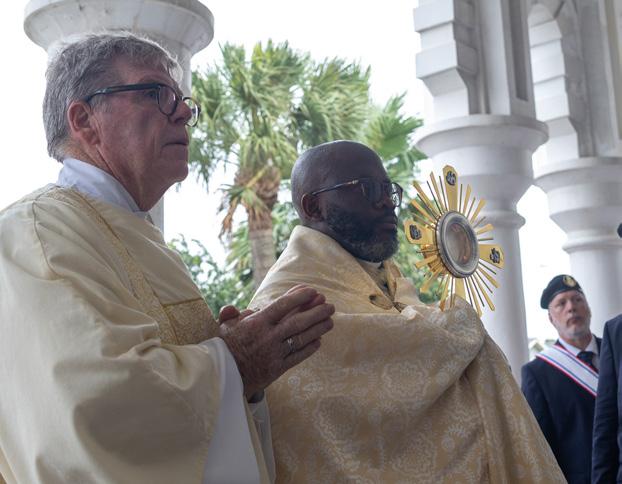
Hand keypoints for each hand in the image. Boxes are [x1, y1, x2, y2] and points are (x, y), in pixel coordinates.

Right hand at [219, 285, 334, 397]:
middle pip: (297, 322)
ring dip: (318, 329)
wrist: (224, 377)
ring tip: (330, 321)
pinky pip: (298, 356)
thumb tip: (231, 307)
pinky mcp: (278, 369)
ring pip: (301, 338)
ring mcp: (274, 353)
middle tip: (329, 305)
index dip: (298, 297)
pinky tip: (319, 341)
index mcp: (256, 323)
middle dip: (316, 312)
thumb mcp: (224, 327)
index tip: (312, 291)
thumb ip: (230, 313)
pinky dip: (309, 348)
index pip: (282, 306)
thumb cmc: (225, 348)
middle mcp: (268, 337)